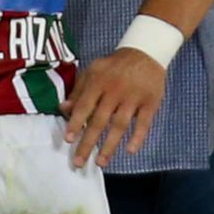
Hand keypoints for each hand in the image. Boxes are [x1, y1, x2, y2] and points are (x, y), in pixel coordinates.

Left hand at [60, 48, 166, 167]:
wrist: (146, 51)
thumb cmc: (115, 65)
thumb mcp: (93, 70)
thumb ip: (79, 90)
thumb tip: (64, 109)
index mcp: (98, 81)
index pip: (84, 106)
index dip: (75, 123)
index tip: (68, 140)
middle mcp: (115, 90)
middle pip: (100, 121)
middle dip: (88, 143)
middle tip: (79, 162)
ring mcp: (133, 97)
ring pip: (120, 125)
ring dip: (110, 145)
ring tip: (101, 162)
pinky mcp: (150, 102)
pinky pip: (144, 123)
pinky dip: (138, 137)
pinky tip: (130, 150)